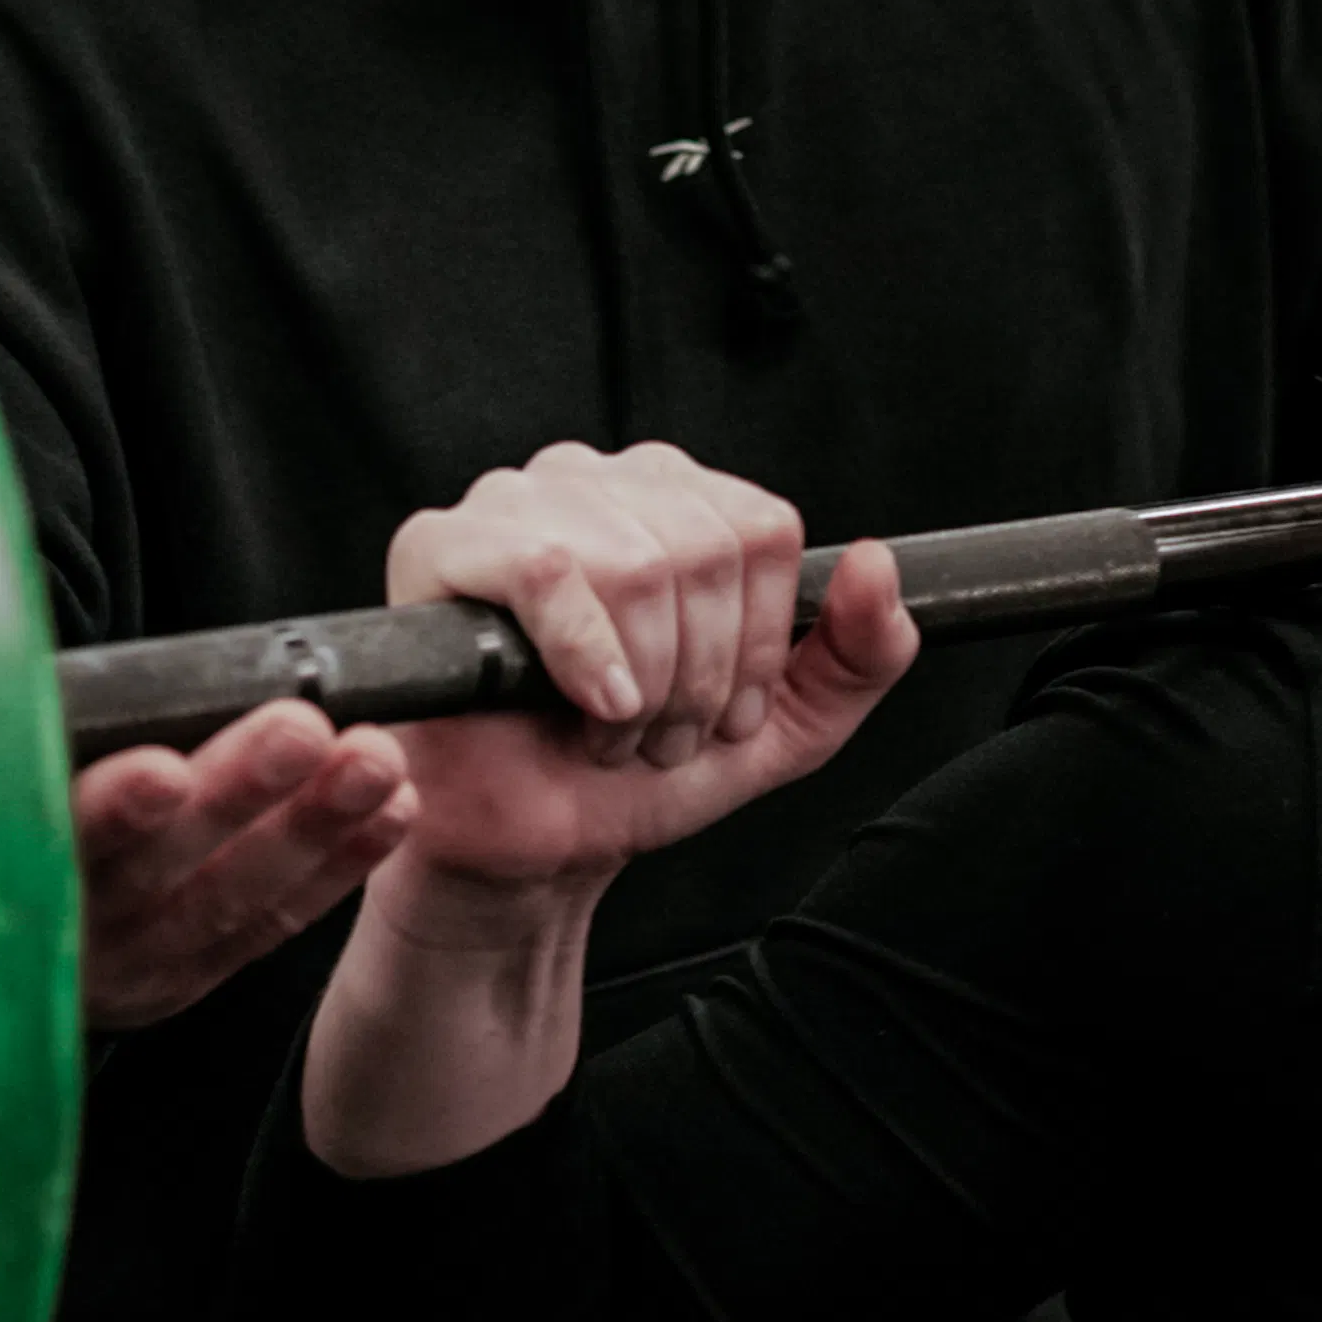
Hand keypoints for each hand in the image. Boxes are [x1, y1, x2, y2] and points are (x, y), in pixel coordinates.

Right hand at [75, 706, 417, 1035]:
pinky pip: (268, 924)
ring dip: (309, 826)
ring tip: (374, 761)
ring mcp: (127, 965)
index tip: (162, 771)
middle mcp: (60, 932)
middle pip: (150, 869)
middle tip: (300, 730)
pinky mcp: (181, 979)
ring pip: (225, 898)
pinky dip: (334, 868)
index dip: (105, 811)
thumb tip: (5, 653)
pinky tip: (393, 812)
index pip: (45, 842)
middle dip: (233, 795)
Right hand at [369, 438, 915, 906]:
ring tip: (614, 728)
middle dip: (699, 674)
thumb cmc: (644, 767)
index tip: (725, 709)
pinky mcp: (441, 546)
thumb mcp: (787, 724)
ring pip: (636, 564)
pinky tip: (587, 705)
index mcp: (677, 497)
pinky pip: (545, 567)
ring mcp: (515, 501)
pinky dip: (585, 655)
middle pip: (705, 547)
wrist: (546, 842)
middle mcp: (597, 479)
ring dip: (642, 682)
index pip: (762, 527)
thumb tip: (880, 563)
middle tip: (661, 730)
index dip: (756, 640)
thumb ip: (860, 652)